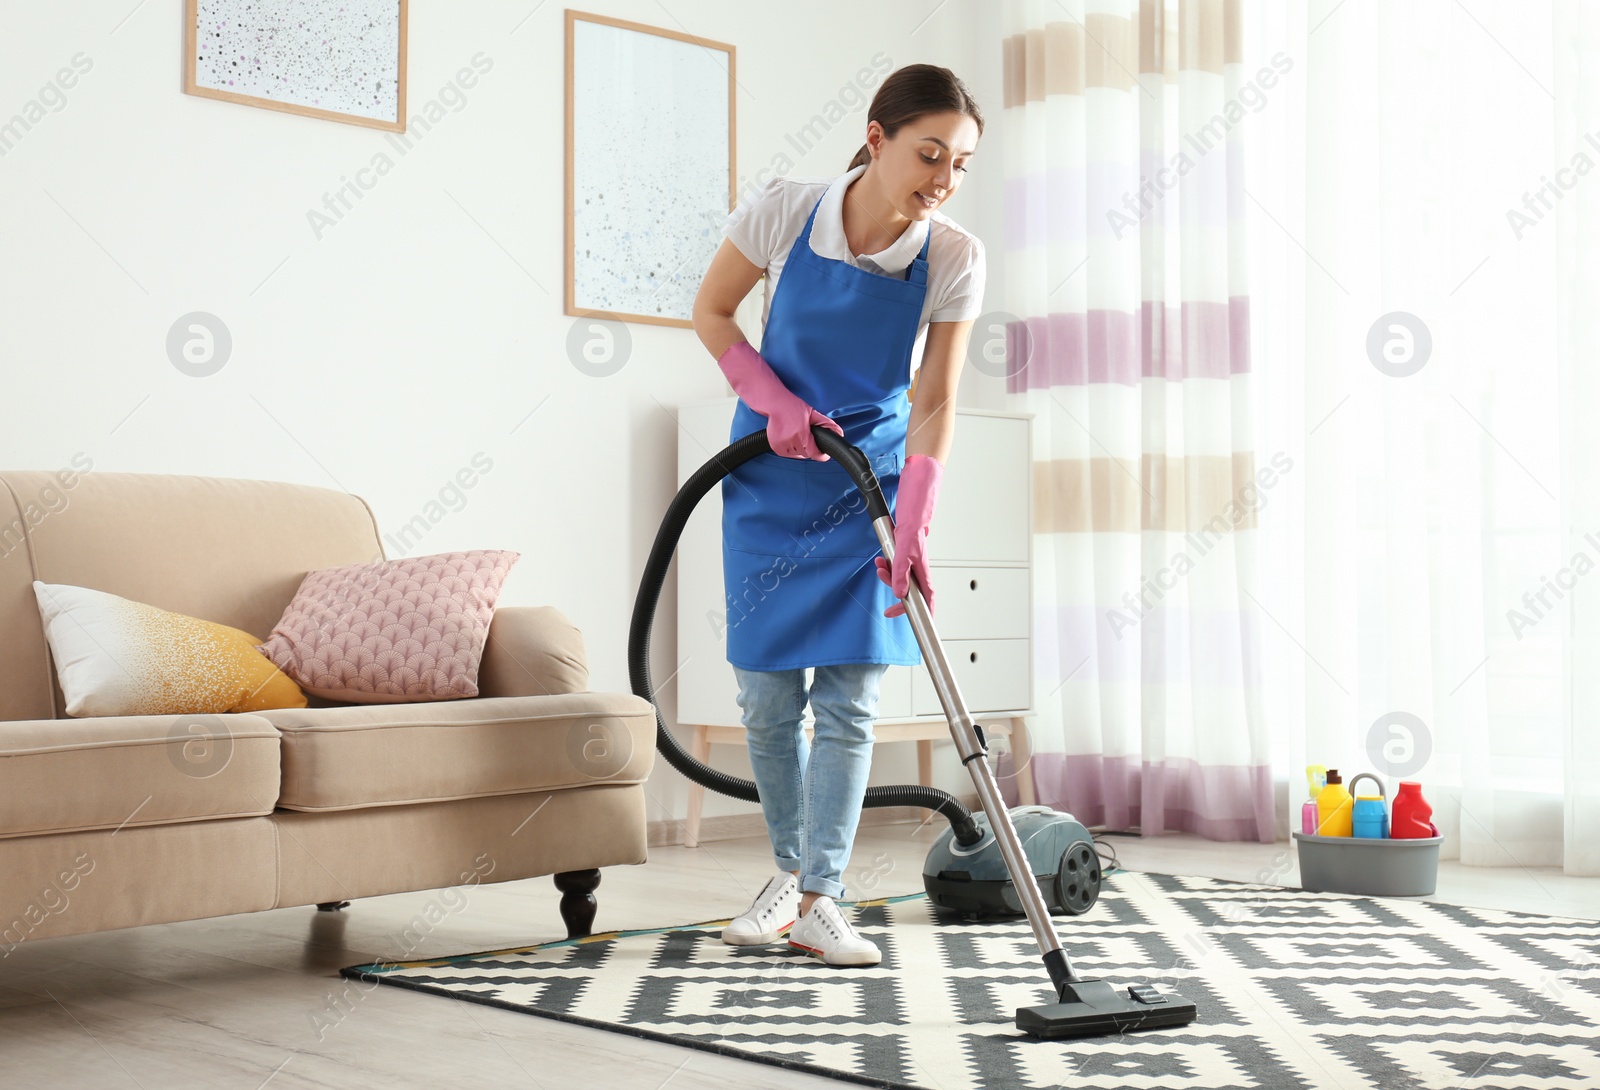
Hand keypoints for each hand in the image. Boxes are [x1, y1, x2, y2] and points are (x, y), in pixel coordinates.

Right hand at [717, 340, 842, 459]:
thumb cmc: (793, 407)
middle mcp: (791, 440)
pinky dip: (790, 449)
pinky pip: (787, 454)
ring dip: (799, 449)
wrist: (774, 404)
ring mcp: (782, 444)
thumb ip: (826, 424)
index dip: (820, 455)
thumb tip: (839, 433)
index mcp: (801, 434)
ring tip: (797, 435)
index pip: (814, 453)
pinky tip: (789, 437)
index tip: (823, 454)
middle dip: (809, 447)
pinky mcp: (775, 446)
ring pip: (796, 454)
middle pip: (805, 454)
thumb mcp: (812, 413)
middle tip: (806, 436)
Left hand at [874, 454, 942, 617]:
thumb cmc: (916, 512)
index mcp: (923, 566)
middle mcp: (919, 562)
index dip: (924, 614)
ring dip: (889, 577)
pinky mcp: (905, 546)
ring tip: (879, 567)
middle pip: (912, 590)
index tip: (917, 625)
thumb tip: (899, 593)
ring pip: (902, 576)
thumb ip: (901, 570)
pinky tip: (881, 558)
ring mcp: (912, 555)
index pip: (928, 597)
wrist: (916, 489)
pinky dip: (887, 564)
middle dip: (898, 597)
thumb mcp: (905, 544)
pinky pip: (896, 562)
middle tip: (887, 605)